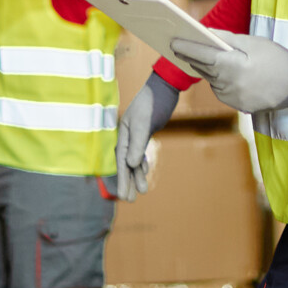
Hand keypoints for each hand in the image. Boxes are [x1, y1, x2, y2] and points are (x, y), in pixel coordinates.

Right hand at [115, 73, 178, 199]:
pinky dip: (142, 163)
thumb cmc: (153, 103)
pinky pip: (140, 151)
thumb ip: (138, 144)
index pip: (121, 162)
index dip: (122, 180)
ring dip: (137, 175)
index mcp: (123, 134)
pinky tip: (145, 171)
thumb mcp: (145, 123)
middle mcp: (127, 135)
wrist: (165, 86)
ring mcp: (137, 133)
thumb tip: (131, 165)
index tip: (123, 196)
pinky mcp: (146, 130)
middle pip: (126, 163)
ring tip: (142, 191)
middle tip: (130, 200)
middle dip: (128, 182)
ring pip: (135, 159)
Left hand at [171, 32, 287, 113]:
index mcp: (232, 67)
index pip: (202, 56)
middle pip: (204, 68)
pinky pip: (221, 90)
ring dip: (209, 69)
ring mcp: (232, 98)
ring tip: (209, 57)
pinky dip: (220, 80)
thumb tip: (207, 33)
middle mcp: (228, 85)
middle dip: (193, 57)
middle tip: (179, 46)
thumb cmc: (276, 59)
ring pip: (212, 80)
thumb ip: (227, 39)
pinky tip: (229, 72)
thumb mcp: (253, 43)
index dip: (186, 48)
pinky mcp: (236, 106)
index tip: (173, 42)